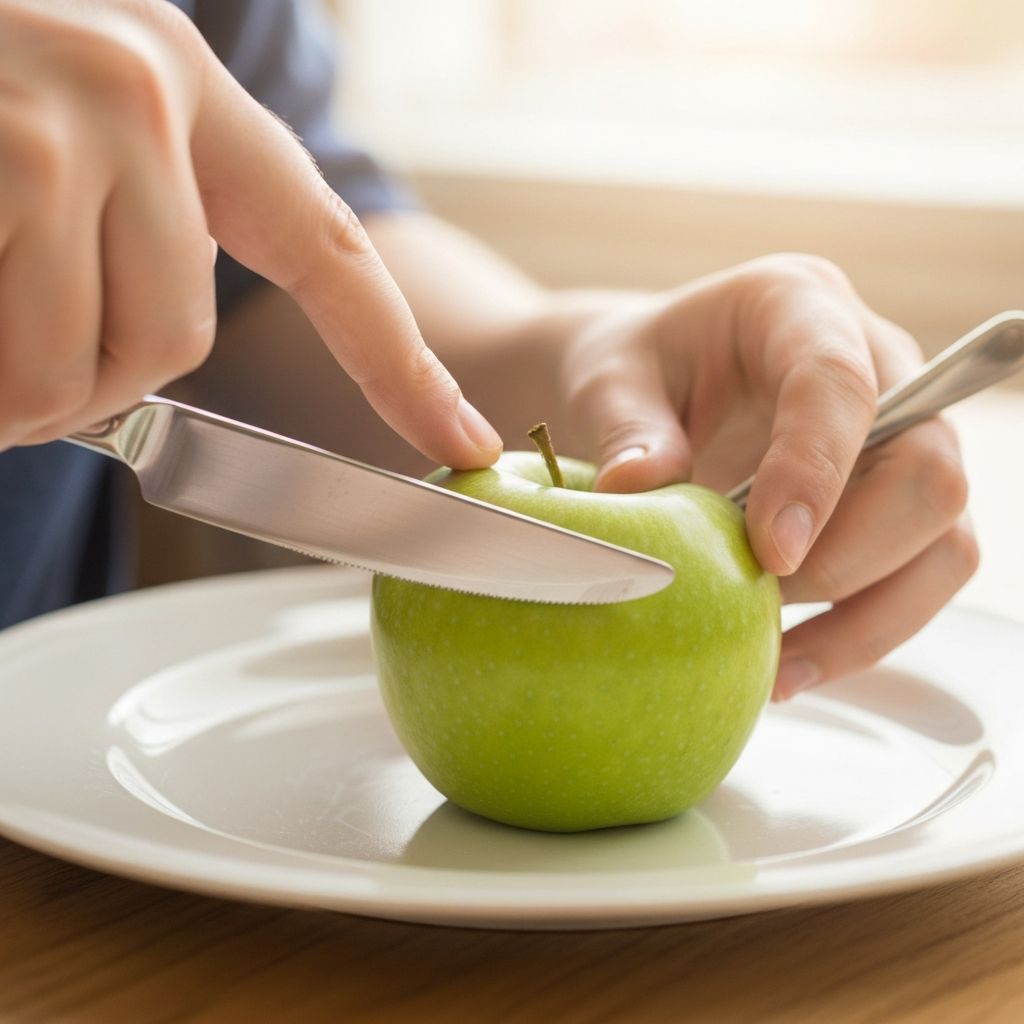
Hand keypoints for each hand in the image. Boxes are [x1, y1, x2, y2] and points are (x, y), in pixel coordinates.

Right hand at [0, 0, 499, 465]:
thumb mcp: (68, 132)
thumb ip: (128, 242)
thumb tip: (130, 389)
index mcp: (186, 95)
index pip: (333, 256)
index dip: (402, 367)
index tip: (465, 444)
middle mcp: (136, 92)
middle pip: (172, 342)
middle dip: (89, 387)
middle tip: (21, 371)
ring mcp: (50, 120)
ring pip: (78, 364)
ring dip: (14, 393)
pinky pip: (1, 349)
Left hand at [560, 253, 977, 697]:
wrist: (648, 387)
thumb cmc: (634, 370)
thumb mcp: (608, 380)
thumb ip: (626, 427)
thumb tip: (642, 490)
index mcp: (798, 306)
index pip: (839, 385)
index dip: (816, 472)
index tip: (770, 553)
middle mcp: (875, 365)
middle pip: (928, 471)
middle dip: (847, 557)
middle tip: (754, 594)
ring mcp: (897, 437)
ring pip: (945, 540)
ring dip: (866, 617)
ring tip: (773, 661)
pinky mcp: (892, 502)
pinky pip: (917, 579)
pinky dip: (862, 634)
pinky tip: (788, 663)